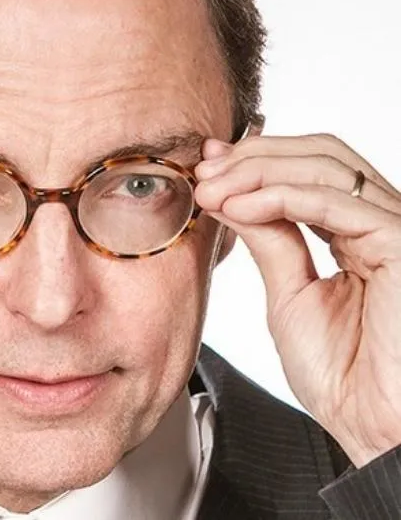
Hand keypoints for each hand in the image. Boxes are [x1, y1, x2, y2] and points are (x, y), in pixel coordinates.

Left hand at [195, 133, 400, 466]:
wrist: (374, 430)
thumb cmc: (341, 374)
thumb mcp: (289, 292)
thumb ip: (269, 239)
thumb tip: (230, 195)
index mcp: (356, 233)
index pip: (309, 171)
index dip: (255, 161)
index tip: (207, 165)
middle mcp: (379, 222)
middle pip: (320, 155)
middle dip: (254, 158)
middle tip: (205, 171)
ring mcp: (393, 230)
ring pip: (326, 167)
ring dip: (258, 171)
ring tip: (212, 188)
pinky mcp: (400, 245)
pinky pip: (335, 203)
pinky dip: (280, 196)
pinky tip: (239, 206)